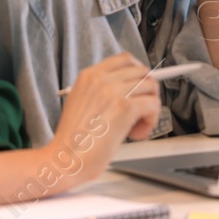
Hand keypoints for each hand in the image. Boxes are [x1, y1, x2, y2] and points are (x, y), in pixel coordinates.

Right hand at [47, 54, 161, 188]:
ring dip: (150, 108)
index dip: (139, 72)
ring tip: (136, 126)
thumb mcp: (81, 102)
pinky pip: (153, 105)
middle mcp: (101, 79)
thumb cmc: (73, 139)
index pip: (126, 59)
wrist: (65, 158)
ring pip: (151, 87)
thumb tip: (129, 89)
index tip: (140, 86)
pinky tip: (137, 133)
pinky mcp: (125, 108)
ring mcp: (114, 92)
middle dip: (147, 91)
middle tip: (140, 110)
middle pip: (142, 72)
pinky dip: (151, 120)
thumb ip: (102, 90)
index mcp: (89, 76)